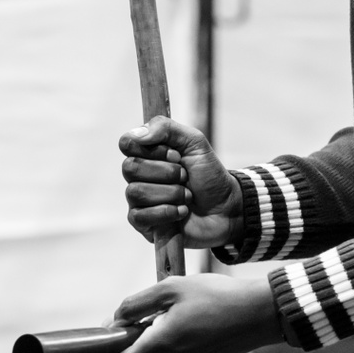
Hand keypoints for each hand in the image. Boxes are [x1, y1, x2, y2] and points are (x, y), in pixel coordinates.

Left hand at [102, 273, 283, 352]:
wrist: (260, 314)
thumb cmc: (216, 297)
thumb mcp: (171, 289)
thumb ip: (137, 304)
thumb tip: (115, 320)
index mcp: (159, 346)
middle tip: (84, 347)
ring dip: (125, 351)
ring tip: (110, 334)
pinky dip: (144, 349)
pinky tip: (141, 332)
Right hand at [119, 116, 241, 249]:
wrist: (226, 208)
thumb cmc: (209, 175)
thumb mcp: (195, 142)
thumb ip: (166, 128)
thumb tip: (137, 135)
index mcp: (148, 153)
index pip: (127, 144)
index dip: (153, 150)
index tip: (177, 155)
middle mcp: (139, 175)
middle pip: (130, 167)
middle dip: (166, 173)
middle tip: (185, 177)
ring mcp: (139, 200)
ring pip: (136, 192)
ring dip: (171, 193)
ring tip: (187, 196)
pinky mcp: (144, 224)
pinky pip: (139, 216)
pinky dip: (166, 212)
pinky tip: (181, 211)